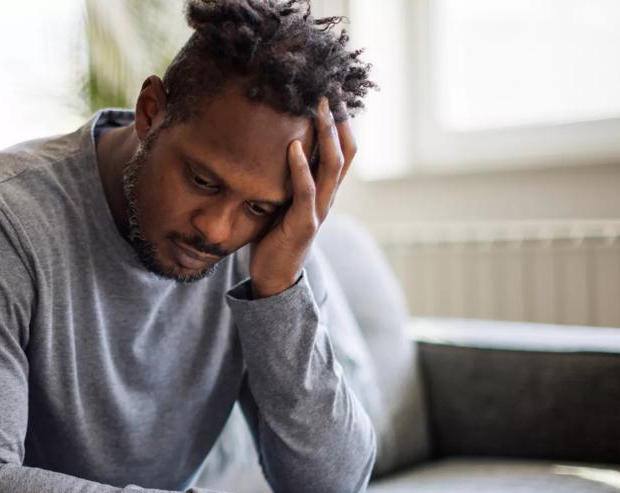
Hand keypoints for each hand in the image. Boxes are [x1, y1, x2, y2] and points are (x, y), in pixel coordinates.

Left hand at [249, 97, 356, 298]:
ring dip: (327, 135)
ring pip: (332, 166)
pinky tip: (293, 145)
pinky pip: (306, 191)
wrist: (274, 276)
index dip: (342, 122)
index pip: (343, 150)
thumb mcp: (283, 199)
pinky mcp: (304, 224)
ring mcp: (319, 210)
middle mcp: (328, 197)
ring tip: (319, 107)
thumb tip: (274, 144)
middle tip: (329, 89)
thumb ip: (287, 177)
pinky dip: (301, 167)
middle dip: (339, 120)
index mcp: (325, 190)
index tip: (332, 92)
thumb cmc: (275, 235)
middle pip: (345, 151)